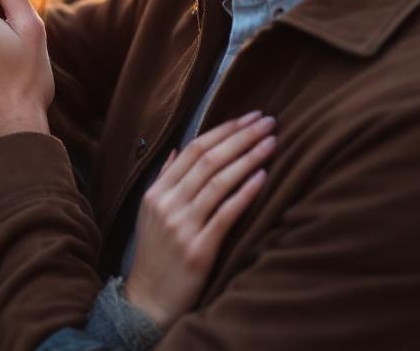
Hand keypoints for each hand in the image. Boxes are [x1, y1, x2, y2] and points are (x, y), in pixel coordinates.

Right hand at [123, 112, 275, 328]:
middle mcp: (167, 204)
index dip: (224, 130)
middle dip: (241, 137)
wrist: (148, 301)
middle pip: (209, 160)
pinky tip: (263, 177)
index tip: (249, 117)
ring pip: (218, 182)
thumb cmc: (155, 255)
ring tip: (272, 143)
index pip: (193, 149)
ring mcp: (182, 226)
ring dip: (248, 158)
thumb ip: (164, 180)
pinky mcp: (198, 249)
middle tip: (268, 121)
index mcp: (157, 192)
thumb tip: (176, 150)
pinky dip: (245, 193)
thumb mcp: (150, 214)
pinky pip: (225, 214)